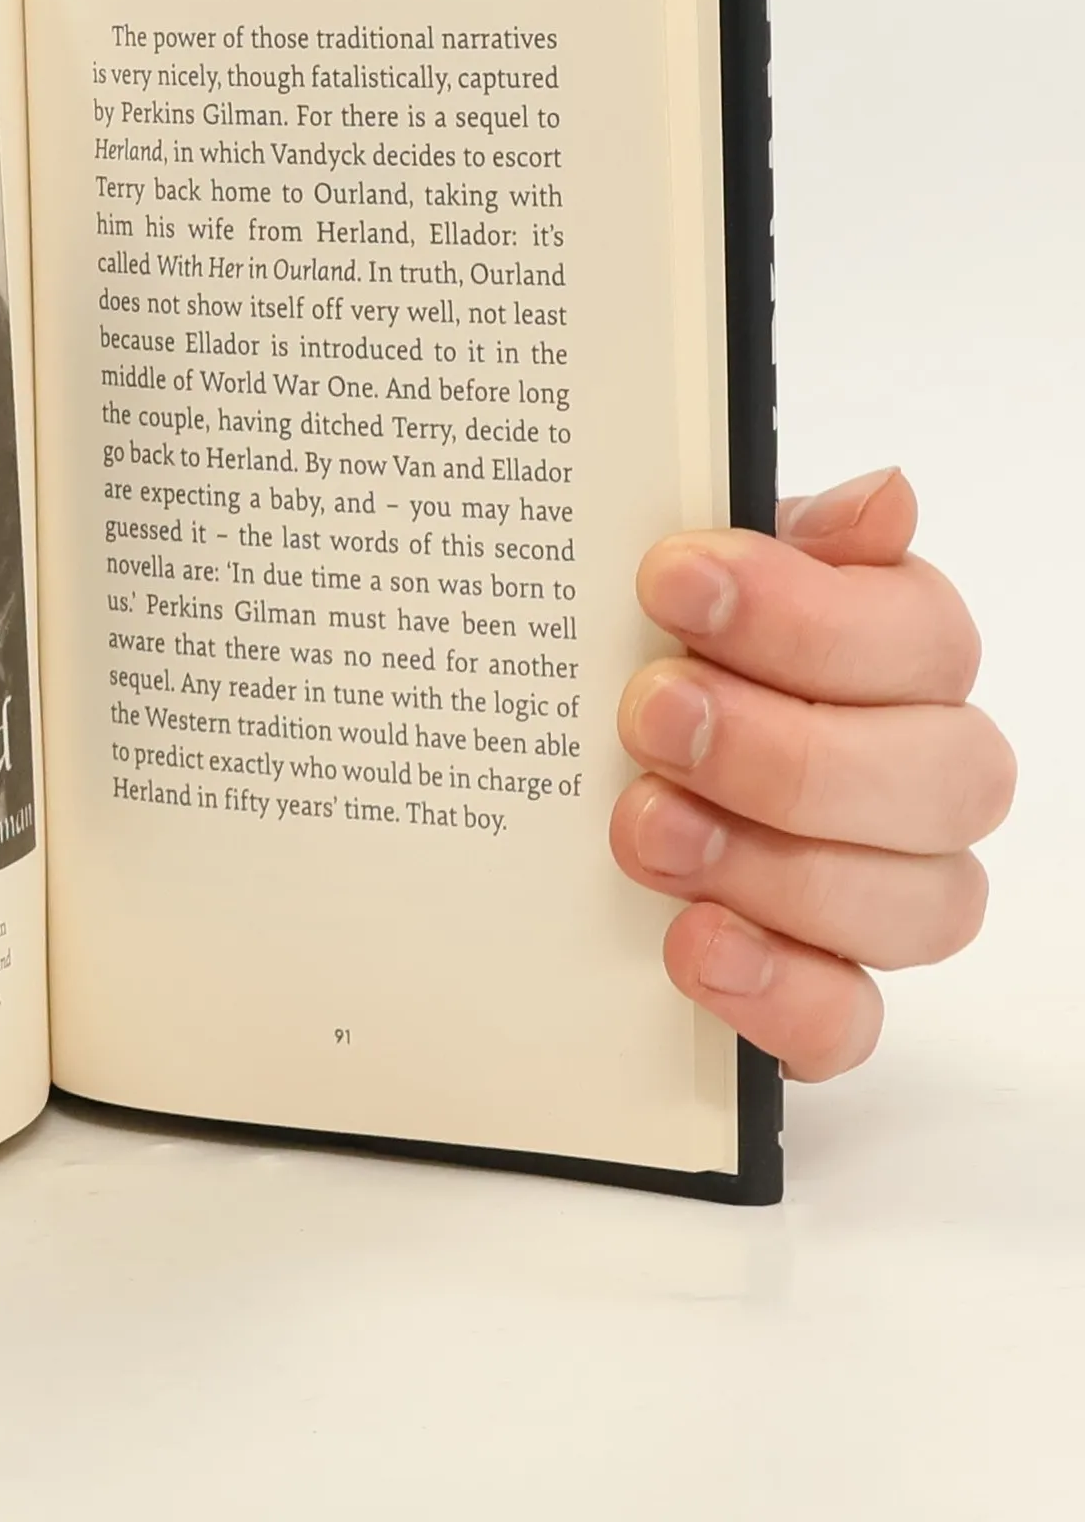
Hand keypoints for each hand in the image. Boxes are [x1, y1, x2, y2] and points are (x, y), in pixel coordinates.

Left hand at [613, 468, 1011, 1080]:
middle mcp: (917, 779)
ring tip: (645, 826)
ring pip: (915, 906)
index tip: (673, 580)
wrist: (581, 762)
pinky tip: (694, 944)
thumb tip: (883, 499)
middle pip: (942, 780)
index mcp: (898, 658)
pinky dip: (778, 992)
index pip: (920, 638)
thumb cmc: (657, 654)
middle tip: (651, 714)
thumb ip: (784, 543)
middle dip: (784, 747)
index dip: (803, 614)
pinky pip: (850, 1024)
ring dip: (773, 864)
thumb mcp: (692, 580)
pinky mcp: (822, 995)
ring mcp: (881, 893)